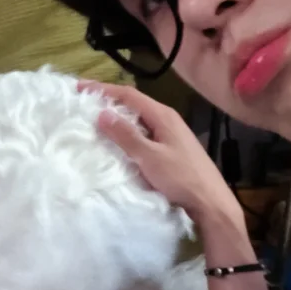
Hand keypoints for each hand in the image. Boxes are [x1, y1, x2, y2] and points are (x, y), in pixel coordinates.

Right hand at [78, 81, 240, 224]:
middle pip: (135, 104)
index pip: (129, 95)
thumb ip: (126, 135)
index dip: (104, 90)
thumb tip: (102, 113)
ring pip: (140, 120)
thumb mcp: (150, 157)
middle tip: (85, 104)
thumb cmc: (181, 177)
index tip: (81, 88)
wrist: (210, 201)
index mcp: (163, 116)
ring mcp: (171, 134)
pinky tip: (119, 143)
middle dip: (110, 102)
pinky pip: (145, 134)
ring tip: (96, 121)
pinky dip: (128, 134)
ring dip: (119, 119)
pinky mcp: (172, 149)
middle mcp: (168, 120)